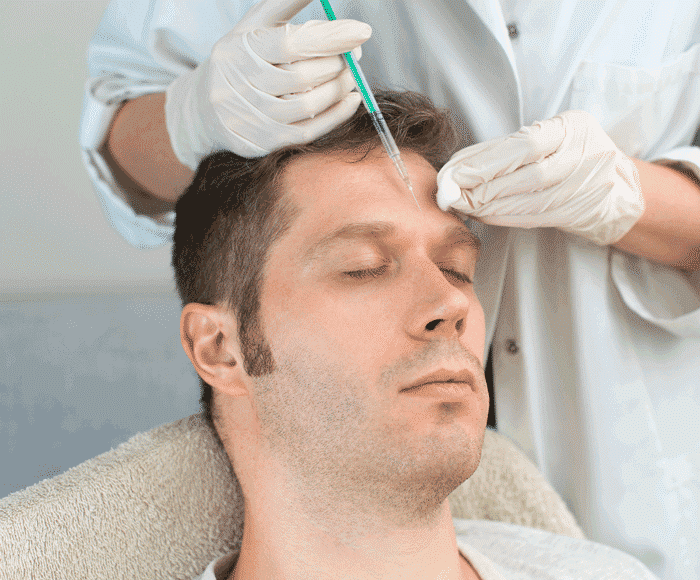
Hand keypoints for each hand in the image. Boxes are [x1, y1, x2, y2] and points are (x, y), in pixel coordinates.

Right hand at [165, 0, 370, 167]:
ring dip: (339, 89)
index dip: (330, 37)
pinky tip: (350, 99)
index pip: (291, 43)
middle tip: (355, 54)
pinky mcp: (264, 142)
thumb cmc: (240, 58)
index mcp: (241, 49)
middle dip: (338, 63)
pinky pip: (308, 132)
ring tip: (352, 75)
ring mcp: (252, 117)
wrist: (205, 109)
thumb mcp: (254, 26)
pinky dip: (336, 115)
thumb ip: (286, 4)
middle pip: (303, 76)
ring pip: (308, 105)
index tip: (361, 31)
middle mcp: (242, 84)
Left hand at [436, 110, 644, 244]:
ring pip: (529, 200)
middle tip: (452, 194)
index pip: (526, 144)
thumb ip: (508, 147)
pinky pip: (533, 217)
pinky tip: (483, 215)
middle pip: (526, 175)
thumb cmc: (570, 154)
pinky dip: (504, 217)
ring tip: (463, 205)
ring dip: (489, 205)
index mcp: (572, 126)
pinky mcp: (576, 212)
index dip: (487, 161)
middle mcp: (582, 155)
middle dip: (483, 186)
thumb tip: (457, 166)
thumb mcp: (551, 136)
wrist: (617, 185)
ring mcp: (583, 186)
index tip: (455, 173)